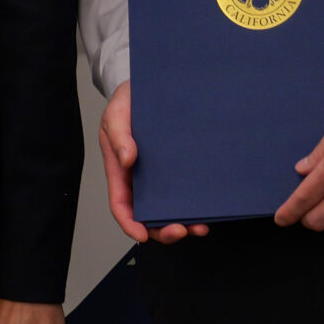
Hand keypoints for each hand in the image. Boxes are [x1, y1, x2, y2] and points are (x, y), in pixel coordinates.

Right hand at [99, 82, 208, 244]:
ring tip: (199, 226)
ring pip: (168, 210)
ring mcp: (159, 177)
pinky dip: (194, 205)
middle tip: (180, 230)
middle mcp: (139, 180)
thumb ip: (118, 136)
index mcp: (120, 171)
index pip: (121, 205)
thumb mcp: (116, 114)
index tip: (142, 235)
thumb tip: (127, 159)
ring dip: (182, 223)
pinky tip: (207, 209)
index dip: (130, 224)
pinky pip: (185, 192)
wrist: (148, 89)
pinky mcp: (178, 170)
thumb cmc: (128, 103)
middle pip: (146, 216)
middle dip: (161, 230)